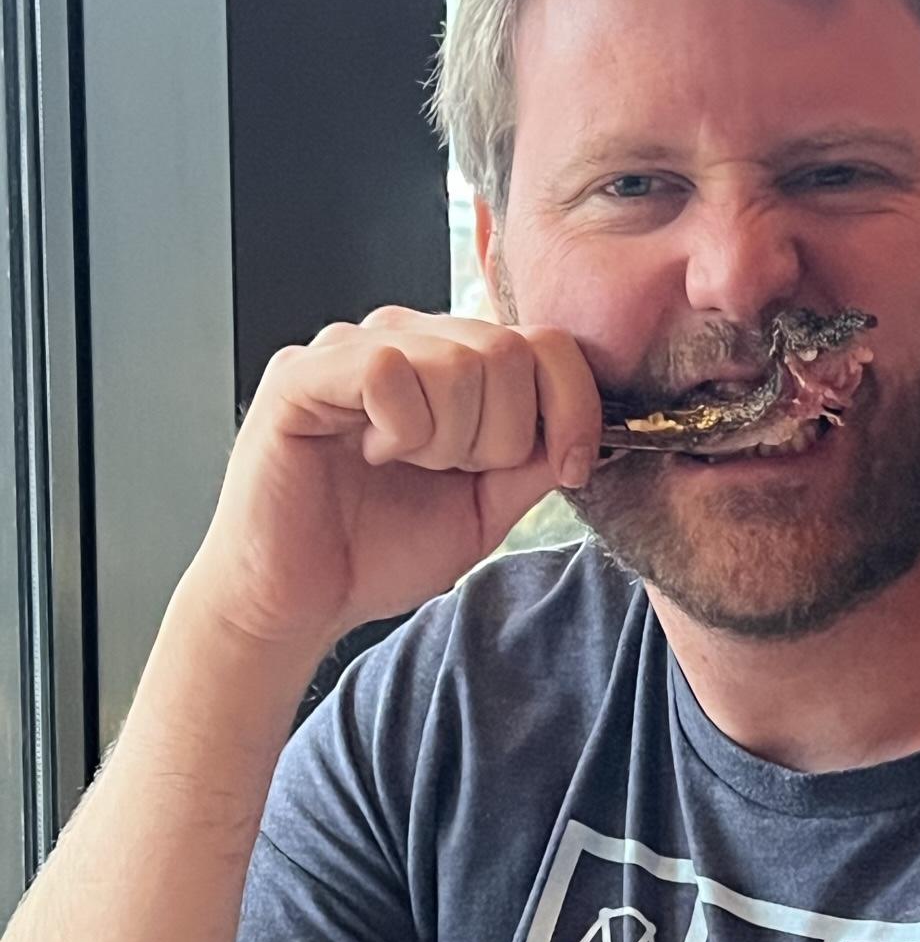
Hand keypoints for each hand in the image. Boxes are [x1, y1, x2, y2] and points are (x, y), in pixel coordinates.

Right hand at [182, 307, 601, 651]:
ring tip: (407, 464)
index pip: (546, 342)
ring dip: (449, 439)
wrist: (299, 603)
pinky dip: (400, 430)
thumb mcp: (489, 506)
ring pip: (457, 360)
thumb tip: (598, 429)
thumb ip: (538, 460)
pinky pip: (389, 370)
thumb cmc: (379, 550)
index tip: (570, 468)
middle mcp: (407, 338)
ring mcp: (353, 347)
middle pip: (509, 351)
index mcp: (456, 361)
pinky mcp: (303, 373)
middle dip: (502, 436)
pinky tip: (371, 455)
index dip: (574, 404)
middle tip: (452, 472)